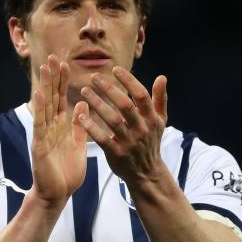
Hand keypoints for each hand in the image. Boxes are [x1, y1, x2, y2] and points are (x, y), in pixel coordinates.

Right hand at [30, 55, 88, 207]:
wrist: (57, 194)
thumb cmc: (67, 172)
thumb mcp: (78, 144)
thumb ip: (79, 125)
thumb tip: (82, 103)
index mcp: (60, 127)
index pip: (61, 99)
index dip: (62, 81)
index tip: (64, 63)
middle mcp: (50, 127)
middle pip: (51, 97)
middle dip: (51, 77)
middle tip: (51, 56)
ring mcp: (43, 135)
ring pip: (44, 106)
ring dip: (44, 86)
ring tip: (44, 67)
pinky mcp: (39, 145)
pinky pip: (40, 124)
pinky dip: (39, 108)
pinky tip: (39, 94)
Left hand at [77, 66, 167, 185]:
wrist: (147, 173)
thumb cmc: (151, 141)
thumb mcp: (159, 121)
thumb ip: (160, 99)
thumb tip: (162, 77)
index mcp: (151, 119)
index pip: (141, 95)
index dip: (129, 81)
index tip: (115, 69)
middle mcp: (142, 129)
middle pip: (125, 105)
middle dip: (109, 89)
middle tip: (94, 77)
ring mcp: (129, 143)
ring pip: (112, 120)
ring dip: (97, 104)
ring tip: (84, 91)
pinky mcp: (117, 154)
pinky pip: (102, 139)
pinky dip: (91, 127)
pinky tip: (80, 116)